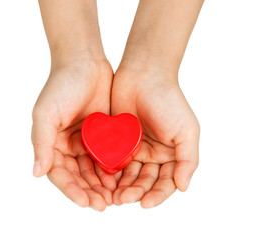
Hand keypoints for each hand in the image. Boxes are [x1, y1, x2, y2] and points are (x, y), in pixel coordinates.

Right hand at [31, 59, 119, 210]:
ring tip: (115, 198)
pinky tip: (122, 179)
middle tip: (104, 205)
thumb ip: (42, 143)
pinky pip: (108, 156)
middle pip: (79, 176)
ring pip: (94, 170)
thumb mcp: (46, 113)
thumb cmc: (61, 85)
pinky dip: (113, 169)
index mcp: (52, 144)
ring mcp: (86, 141)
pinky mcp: (103, 134)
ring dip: (103, 185)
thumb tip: (36, 172)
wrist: (85, 63)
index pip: (60, 174)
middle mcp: (68, 146)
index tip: (86, 202)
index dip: (72, 190)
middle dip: (90, 192)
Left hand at [111, 66, 199, 207]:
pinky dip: (110, 172)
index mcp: (171, 155)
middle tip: (124, 199)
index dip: (157, 195)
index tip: (145, 204)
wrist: (144, 75)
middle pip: (145, 181)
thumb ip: (188, 160)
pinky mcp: (117, 141)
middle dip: (136, 191)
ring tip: (113, 195)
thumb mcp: (187, 131)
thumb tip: (183, 187)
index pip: (166, 182)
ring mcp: (134, 148)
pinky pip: (113, 160)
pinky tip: (104, 180)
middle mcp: (153, 154)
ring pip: (128, 174)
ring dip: (122, 186)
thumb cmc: (169, 100)